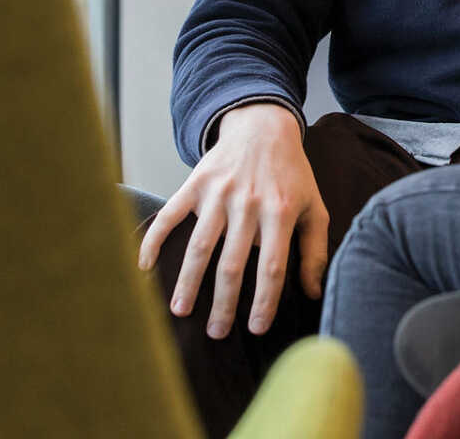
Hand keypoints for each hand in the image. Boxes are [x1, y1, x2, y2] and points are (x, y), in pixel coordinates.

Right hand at [136, 103, 328, 337]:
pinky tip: (144, 267)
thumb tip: (313, 294)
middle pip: (232, 263)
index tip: (256, 329)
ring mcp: (218, 193)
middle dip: (222, 303)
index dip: (264, 301)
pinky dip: (154, 240)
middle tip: (216, 333)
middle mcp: (248, 203)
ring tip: (179, 311)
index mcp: (280, 211)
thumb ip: (314, 251)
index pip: (271, 267)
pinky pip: (170, 215)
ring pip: (200, 245)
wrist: (264, 126)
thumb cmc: (292, 174)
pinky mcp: (195, 184)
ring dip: (188, 281)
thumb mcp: (315, 207)